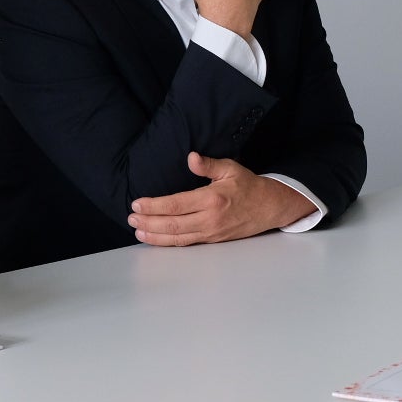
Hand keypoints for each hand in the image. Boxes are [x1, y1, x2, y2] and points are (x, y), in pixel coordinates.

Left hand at [129, 153, 316, 245]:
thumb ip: (208, 164)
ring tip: (137, 230)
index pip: (176, 205)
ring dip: (154, 235)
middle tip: (131, 218)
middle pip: (172, 224)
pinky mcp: (212, 240)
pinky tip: (155, 239)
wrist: (270, 207)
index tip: (137, 204)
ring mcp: (211, 232)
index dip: (153, 206)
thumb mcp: (231, 169)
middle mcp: (210, 219)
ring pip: (176, 237)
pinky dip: (167, 242)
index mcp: (212, 199)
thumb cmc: (249, 186)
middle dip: (148, 222)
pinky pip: (186, 243)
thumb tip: (190, 157)